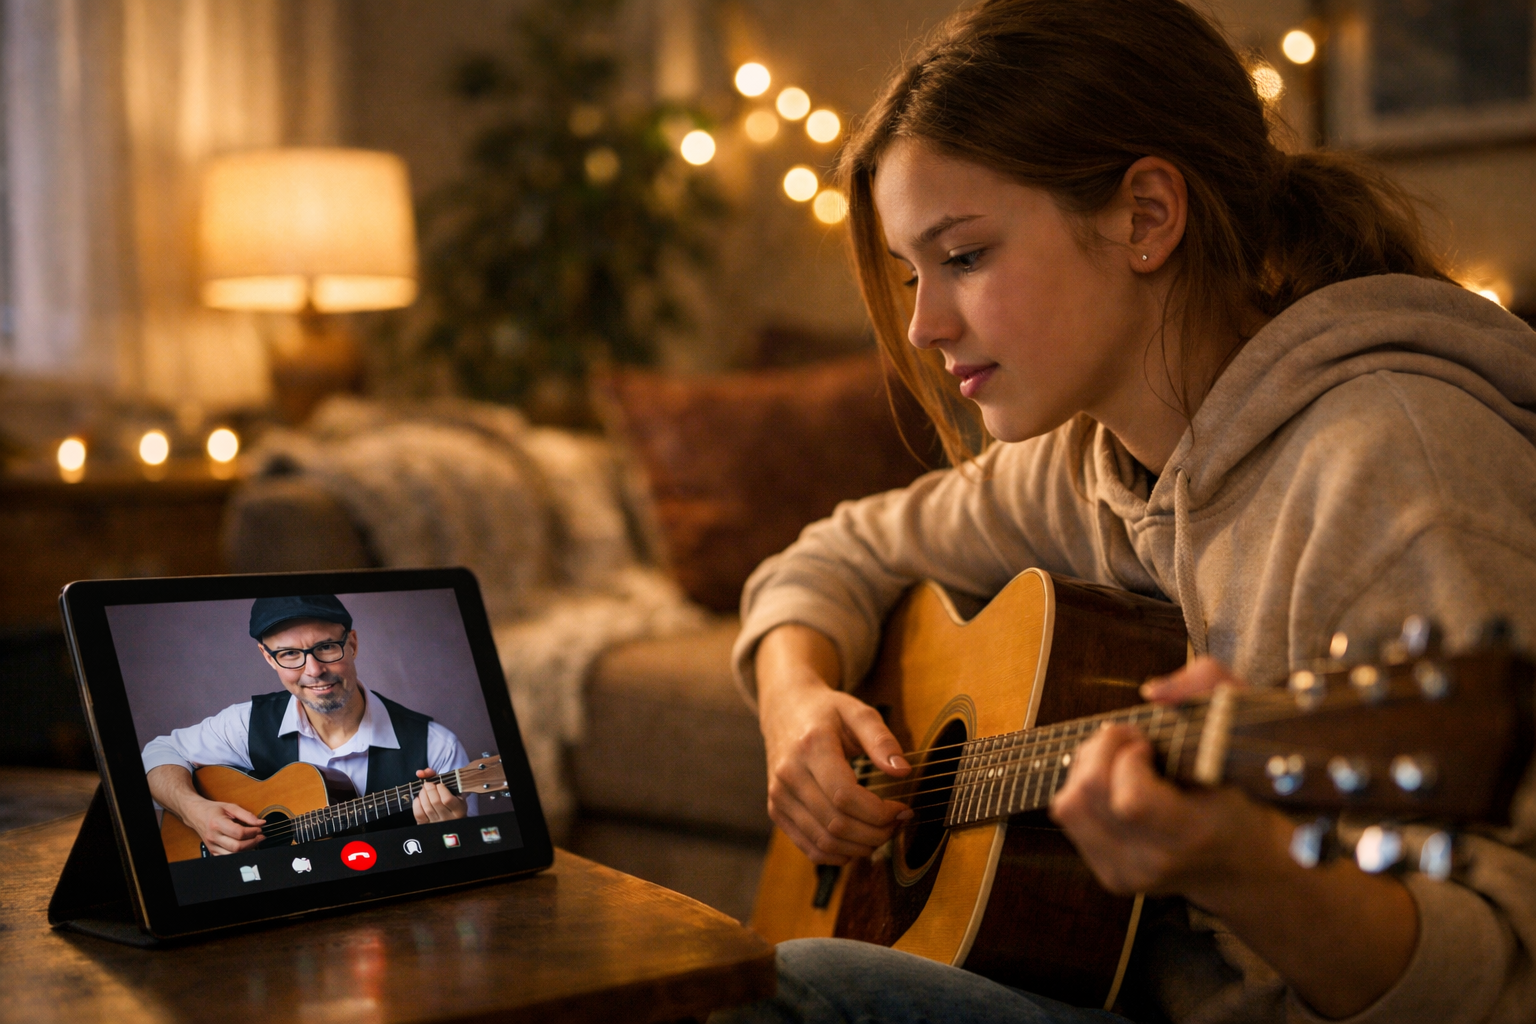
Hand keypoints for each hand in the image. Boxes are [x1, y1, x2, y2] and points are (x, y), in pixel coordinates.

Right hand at [183, 797, 265, 855]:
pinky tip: (245, 846)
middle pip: (237, 846)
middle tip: (260, 836)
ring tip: (254, 841)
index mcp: (217, 823)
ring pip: (233, 854)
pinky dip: (238, 853)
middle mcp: (213, 837)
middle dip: (253, 842)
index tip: (260, 829)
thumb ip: (247, 815)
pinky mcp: (212, 851)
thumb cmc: (213, 810)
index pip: (239, 833)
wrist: (196, 814)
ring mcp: (212, 846)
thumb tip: (261, 823)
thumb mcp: (231, 807)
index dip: (253, 832)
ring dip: (247, 849)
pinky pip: (227, 857)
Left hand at [413, 769, 466, 822]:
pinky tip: (419, 799)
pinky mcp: (427, 825)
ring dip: (422, 795)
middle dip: (429, 789)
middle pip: (435, 802)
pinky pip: (419, 814)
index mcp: (459, 810)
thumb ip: (436, 776)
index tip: (439, 785)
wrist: (452, 817)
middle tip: (428, 784)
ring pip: (427, 808)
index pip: (447, 799)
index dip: (440, 789)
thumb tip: (420, 773)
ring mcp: (437, 823)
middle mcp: (449, 819)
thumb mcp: (452, 789)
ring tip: (424, 790)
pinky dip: (416, 804)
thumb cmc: (452, 799)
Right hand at [757, 625, 912, 864]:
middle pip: (836, 823)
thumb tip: (903, 771)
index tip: (902, 809)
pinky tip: (858, 842)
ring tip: (882, 833)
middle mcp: (789, 774)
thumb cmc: (826, 712)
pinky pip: (810, 847)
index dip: (879, 812)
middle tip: (898, 824)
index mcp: (811, 747)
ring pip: (824, 841)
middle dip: (876, 833)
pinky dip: (839, 854)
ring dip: (861, 847)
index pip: (845, 796)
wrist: (785, 710)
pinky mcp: (776, 810)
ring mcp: (779, 795)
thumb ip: (882, 740)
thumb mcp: (858, 713)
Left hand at [1051, 657, 1418, 1018]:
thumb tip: (1152, 692)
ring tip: (1120, 759)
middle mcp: (1155, 862)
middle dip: (1100, 751)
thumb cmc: (1240, 786)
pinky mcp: (1109, 875)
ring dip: (1086, 767)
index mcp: (1194, 834)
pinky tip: (1115, 781)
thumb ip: (1209, 687)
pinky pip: (1069, 816)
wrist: (1241, 862)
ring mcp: (1127, 874)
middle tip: (1131, 742)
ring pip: (1069, 805)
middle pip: (1087, 797)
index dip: (1127, 758)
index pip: (1131, 800)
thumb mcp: (1243, 729)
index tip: (1148, 743)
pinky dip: (1084, 788)